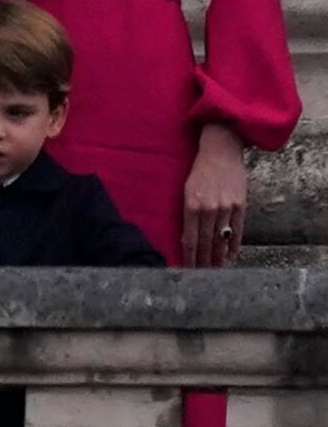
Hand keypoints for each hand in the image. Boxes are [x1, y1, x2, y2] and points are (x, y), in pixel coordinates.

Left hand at [183, 123, 248, 266]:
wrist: (220, 151)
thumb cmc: (199, 171)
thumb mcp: (186, 189)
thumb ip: (187, 213)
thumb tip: (186, 238)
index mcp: (191, 204)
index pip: (190, 237)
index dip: (189, 255)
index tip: (187, 268)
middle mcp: (209, 208)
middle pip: (206, 241)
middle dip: (203, 260)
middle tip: (201, 275)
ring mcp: (226, 207)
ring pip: (222, 238)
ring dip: (218, 256)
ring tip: (215, 269)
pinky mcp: (240, 205)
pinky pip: (238, 230)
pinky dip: (234, 244)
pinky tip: (231, 256)